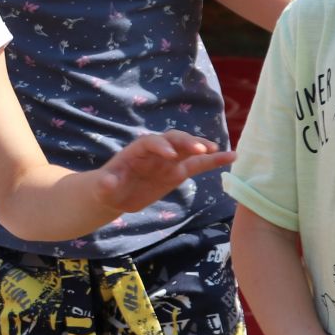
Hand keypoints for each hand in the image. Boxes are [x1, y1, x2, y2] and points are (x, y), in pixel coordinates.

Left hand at [92, 130, 233, 215]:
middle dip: (185, 142)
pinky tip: (232, 157)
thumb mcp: (103, 188)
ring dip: (203, 147)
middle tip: (200, 149)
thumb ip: (106, 184)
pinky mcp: (178, 171)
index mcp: (136, 151)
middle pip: (172, 140)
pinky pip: (198, 164)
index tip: (169, 154)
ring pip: (188, 149)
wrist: (114, 194)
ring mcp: (169, 160)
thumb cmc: (106, 188)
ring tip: (219, 150)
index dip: (160, 146)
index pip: (150, 143)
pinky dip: (214, 161)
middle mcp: (155, 151)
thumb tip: (108, 181)